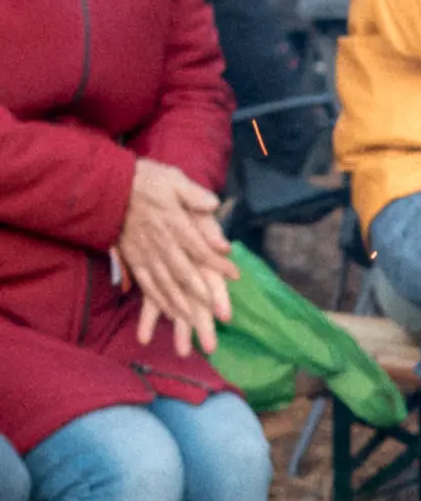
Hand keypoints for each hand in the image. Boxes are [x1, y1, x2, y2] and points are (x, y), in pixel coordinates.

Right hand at [116, 157, 235, 357]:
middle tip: (216, 312)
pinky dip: (157, 299)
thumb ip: (193, 194)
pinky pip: (146, 283)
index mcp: (173, 223)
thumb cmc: (145, 181)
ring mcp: (145, 253)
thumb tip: (213, 205)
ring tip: (194, 321)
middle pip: (183, 271)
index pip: (199, 247)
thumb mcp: (173, 179)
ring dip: (179, 303)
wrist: (106, 186)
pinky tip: (168, 312)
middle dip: (200, 293)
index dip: (217, 262)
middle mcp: (160, 242)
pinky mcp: (132, 258)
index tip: (235, 274)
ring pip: (164, 282)